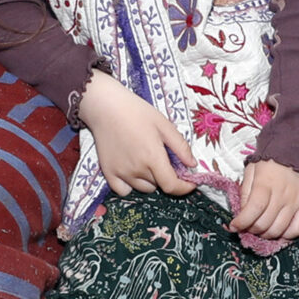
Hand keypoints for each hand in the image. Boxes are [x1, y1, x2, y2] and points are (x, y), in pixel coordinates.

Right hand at [79, 75, 192, 195]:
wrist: (106, 107)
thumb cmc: (137, 112)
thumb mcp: (164, 125)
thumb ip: (181, 147)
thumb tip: (193, 164)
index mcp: (153, 157)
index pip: (172, 186)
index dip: (184, 188)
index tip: (190, 182)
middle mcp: (137, 170)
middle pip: (159, 185)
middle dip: (166, 176)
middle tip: (163, 159)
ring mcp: (121, 173)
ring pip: (143, 188)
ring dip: (150, 180)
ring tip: (146, 161)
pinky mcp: (108, 173)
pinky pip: (123, 191)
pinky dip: (131, 186)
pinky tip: (132, 171)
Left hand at [234, 159, 298, 244]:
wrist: (295, 152)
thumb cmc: (269, 163)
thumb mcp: (251, 172)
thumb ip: (245, 192)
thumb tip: (242, 214)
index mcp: (265, 184)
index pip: (254, 209)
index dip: (242, 222)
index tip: (234, 226)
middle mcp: (282, 194)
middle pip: (265, 223)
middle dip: (252, 229)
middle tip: (248, 227)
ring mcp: (296, 202)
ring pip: (279, 229)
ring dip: (266, 234)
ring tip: (261, 229)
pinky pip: (297, 229)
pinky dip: (285, 235)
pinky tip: (278, 230)